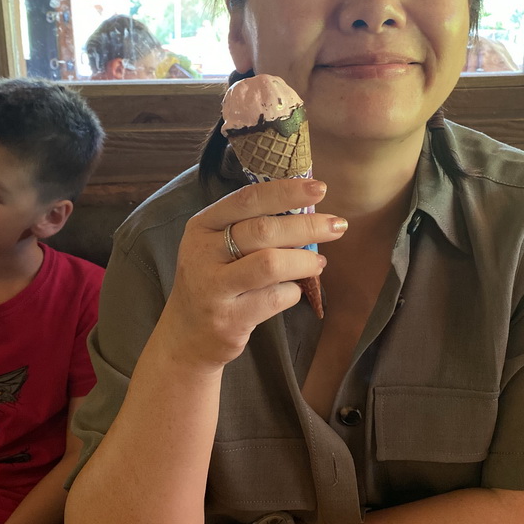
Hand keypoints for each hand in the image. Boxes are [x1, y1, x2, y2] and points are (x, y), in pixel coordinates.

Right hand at [159, 178, 346, 369]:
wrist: (186, 335)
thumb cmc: (215, 282)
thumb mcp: (218, 248)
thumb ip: (251, 228)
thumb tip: (307, 212)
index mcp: (202, 226)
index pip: (247, 199)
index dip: (286, 191)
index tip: (319, 188)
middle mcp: (202, 253)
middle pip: (263, 230)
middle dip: (307, 225)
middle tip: (337, 225)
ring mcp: (213, 288)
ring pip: (270, 264)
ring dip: (304, 261)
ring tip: (319, 263)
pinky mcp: (228, 319)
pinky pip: (274, 298)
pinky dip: (292, 292)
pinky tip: (293, 291)